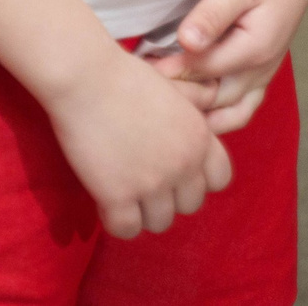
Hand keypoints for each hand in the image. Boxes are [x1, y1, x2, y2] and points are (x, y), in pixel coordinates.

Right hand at [43, 43, 229, 237]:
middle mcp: (185, 163)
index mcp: (201, 137)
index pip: (220, 179)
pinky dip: (117, 221)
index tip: (176, 172)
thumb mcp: (174, 87)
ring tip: (125, 191)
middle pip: (190, 205)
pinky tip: (106, 200)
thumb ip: (197, 100)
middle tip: (145, 182)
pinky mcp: (118, 196)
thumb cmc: (127, 77)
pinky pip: (127, 230)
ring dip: (144, 212)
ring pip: (161, 222)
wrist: (87, 78)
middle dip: (170, 197)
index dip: (198, 179)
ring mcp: (153, 183)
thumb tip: (214, 94)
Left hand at [158, 0, 307, 134]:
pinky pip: (240, 106)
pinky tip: (193, 106)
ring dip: (202, 116)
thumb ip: (212, 15)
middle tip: (145, 90)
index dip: (167, 71)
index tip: (137, 68)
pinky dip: (218, 113)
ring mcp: (265, 73)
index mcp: (255, 49)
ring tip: (169, 105)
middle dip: (181, 100)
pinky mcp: (262, 69)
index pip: (201, 71)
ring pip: (231, 114)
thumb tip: (187, 42)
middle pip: (214, 102)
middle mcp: (262, 69)